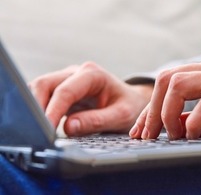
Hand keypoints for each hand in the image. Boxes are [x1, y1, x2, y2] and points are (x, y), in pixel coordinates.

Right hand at [29, 62, 152, 135]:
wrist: (132, 101)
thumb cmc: (129, 106)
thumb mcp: (120, 116)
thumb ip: (96, 121)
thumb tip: (68, 127)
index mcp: (92, 74)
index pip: (65, 91)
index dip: (52, 111)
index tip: (45, 129)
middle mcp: (77, 73)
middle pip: (45, 84)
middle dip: (35, 106)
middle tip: (35, 131)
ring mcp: (68, 79)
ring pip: (40, 89)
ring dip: (34, 107)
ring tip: (35, 129)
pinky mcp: (63, 90)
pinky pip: (45, 96)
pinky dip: (39, 109)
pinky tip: (40, 124)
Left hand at [129, 54, 200, 139]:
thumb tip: (175, 125)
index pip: (169, 80)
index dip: (150, 107)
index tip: (141, 130)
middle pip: (167, 78)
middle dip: (151, 110)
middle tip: (148, 135)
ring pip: (180, 83)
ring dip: (167, 113)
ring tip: (172, 136)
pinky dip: (194, 121)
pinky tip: (194, 135)